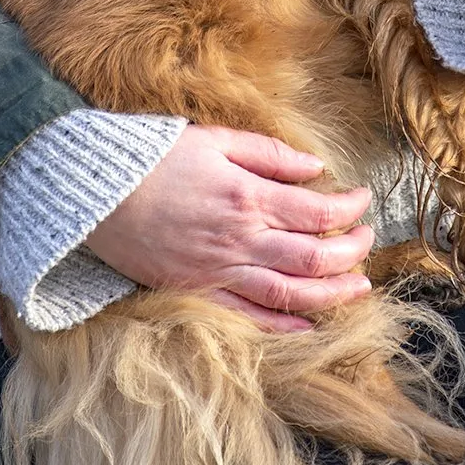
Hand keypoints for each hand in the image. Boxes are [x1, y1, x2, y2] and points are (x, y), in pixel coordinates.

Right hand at [85, 125, 373, 334]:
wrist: (95, 194)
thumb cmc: (152, 158)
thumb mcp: (215, 139)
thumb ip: (269, 155)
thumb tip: (316, 168)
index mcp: (248, 197)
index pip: (319, 212)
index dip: (350, 208)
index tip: (362, 199)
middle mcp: (241, 240)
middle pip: (315, 257)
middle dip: (352, 252)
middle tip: (368, 242)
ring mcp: (220, 272)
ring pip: (292, 293)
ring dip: (333, 294)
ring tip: (359, 288)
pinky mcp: (197, 293)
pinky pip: (249, 318)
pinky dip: (284, 326)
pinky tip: (309, 325)